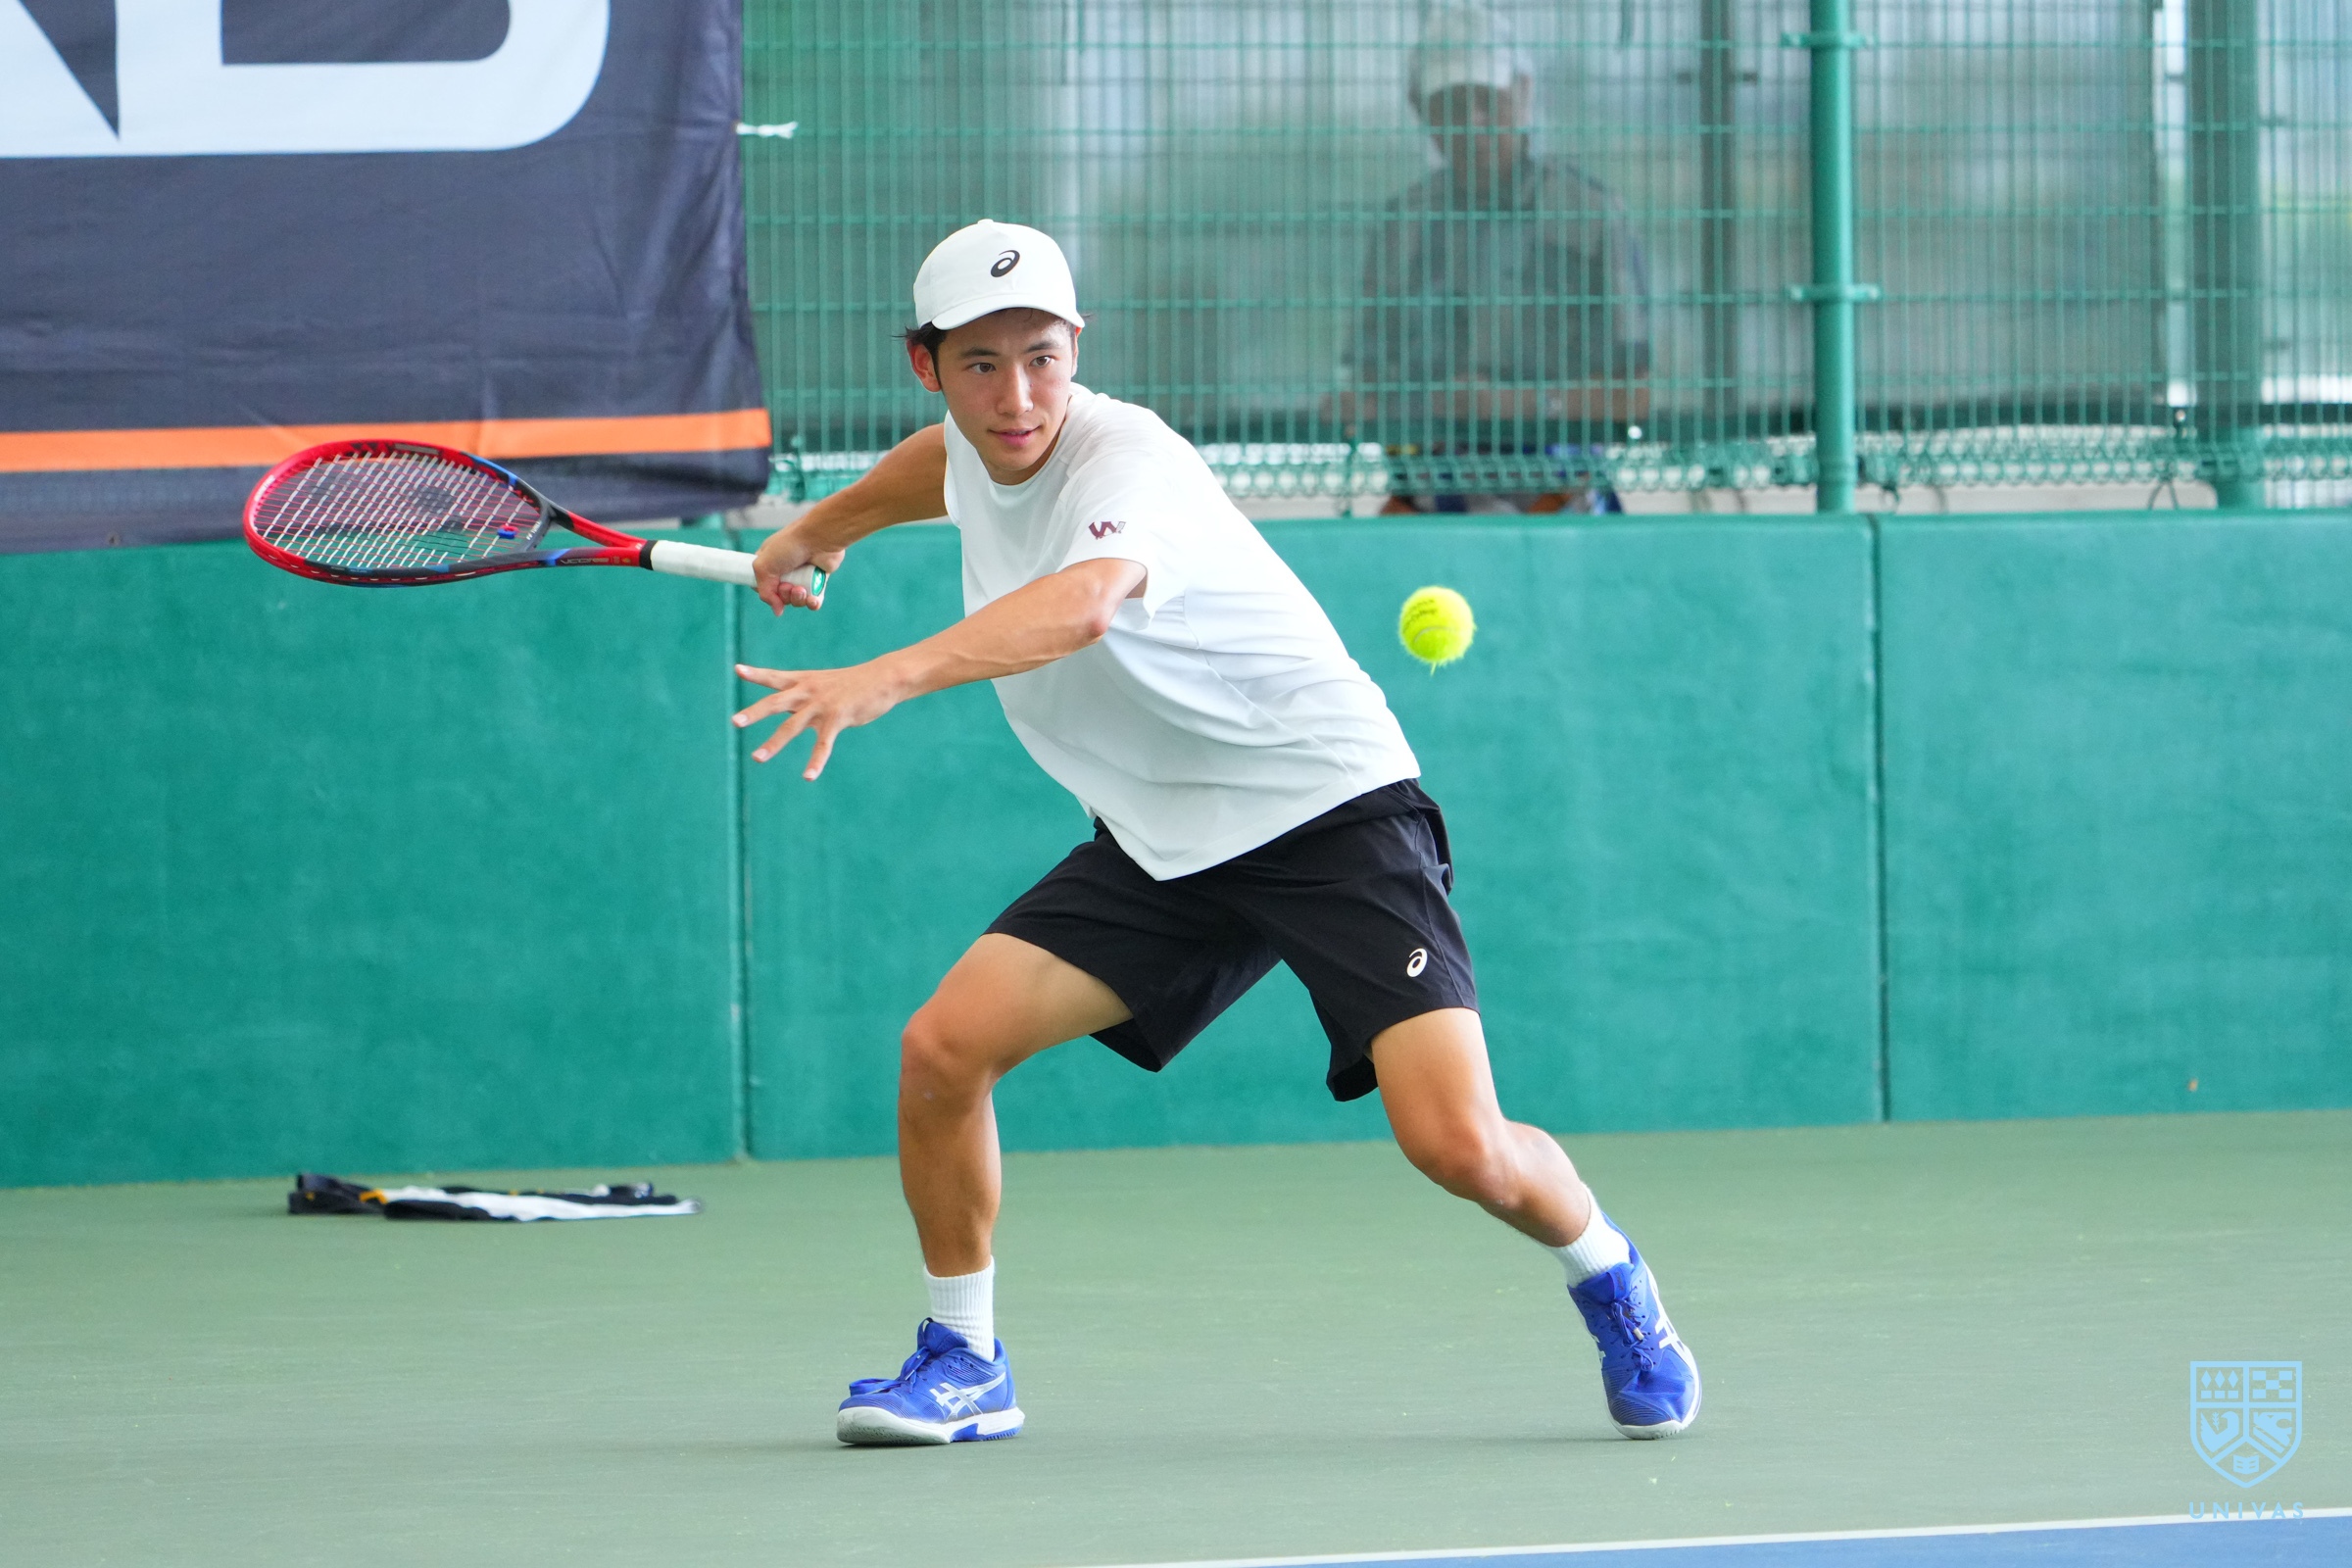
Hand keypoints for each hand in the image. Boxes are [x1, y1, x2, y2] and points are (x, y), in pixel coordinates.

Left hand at [732, 660, 906, 779]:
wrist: (884, 678)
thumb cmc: (854, 683)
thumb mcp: (825, 685)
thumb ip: (806, 699)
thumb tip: (792, 714)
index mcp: (804, 682)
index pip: (775, 677)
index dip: (756, 674)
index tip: (738, 670)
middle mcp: (808, 692)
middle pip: (775, 702)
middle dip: (755, 713)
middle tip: (735, 721)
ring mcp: (822, 706)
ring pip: (792, 727)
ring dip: (773, 744)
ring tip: (757, 758)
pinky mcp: (838, 719)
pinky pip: (823, 745)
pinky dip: (815, 762)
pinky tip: (808, 777)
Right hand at [750, 527, 846, 616]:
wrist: (818, 538)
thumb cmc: (789, 546)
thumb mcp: (764, 566)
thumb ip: (765, 591)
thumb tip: (777, 611)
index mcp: (769, 563)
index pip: (763, 586)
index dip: (766, 592)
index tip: (770, 587)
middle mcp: (785, 570)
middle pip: (780, 597)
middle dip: (784, 596)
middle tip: (789, 586)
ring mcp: (802, 576)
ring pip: (797, 601)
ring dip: (798, 599)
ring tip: (802, 590)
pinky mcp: (818, 580)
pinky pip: (814, 600)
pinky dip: (813, 603)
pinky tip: (813, 600)